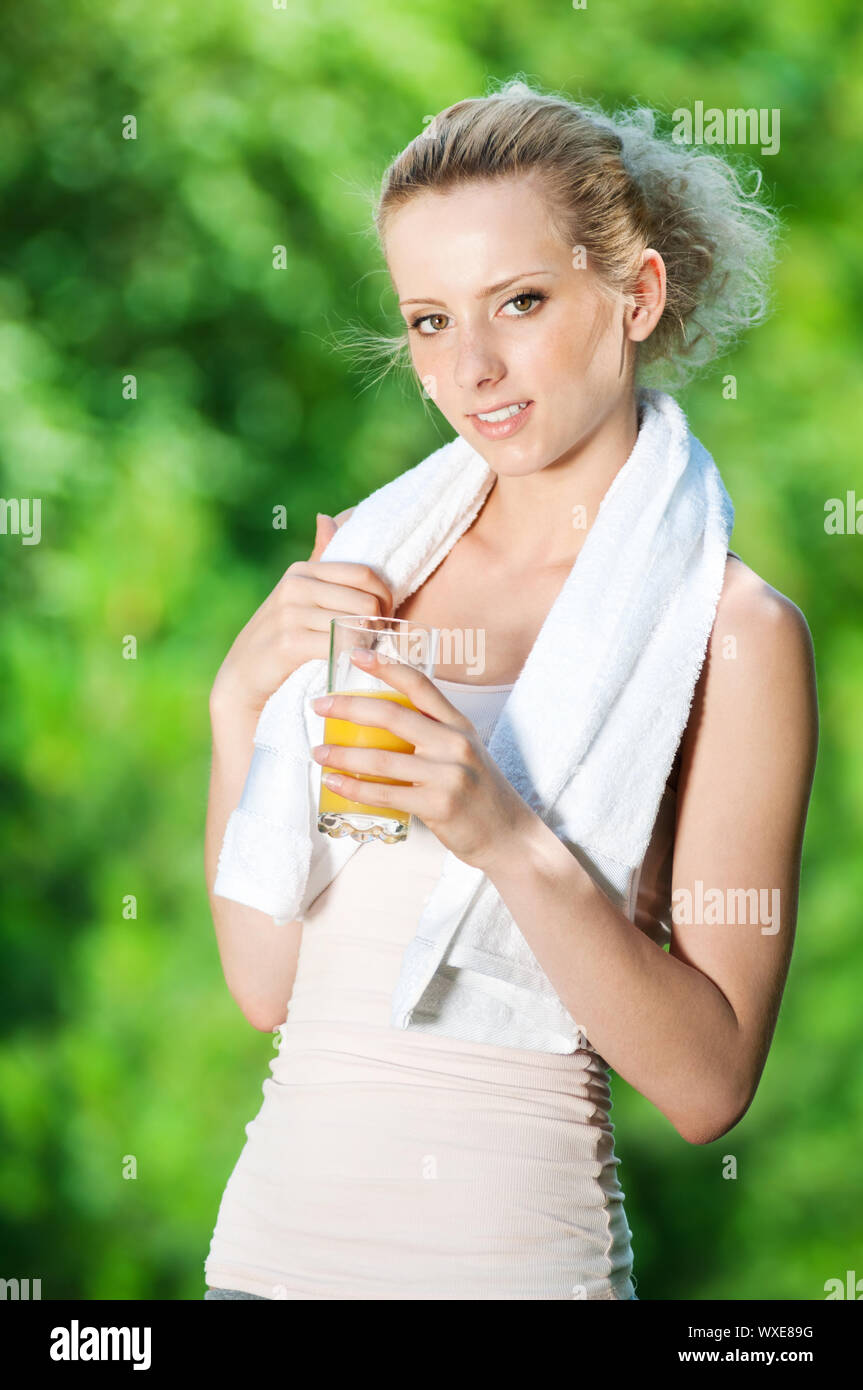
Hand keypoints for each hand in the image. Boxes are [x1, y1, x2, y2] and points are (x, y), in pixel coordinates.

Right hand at [210, 508, 393, 719]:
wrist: (243, 676)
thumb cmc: (280, 634)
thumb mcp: (297, 593)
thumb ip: (318, 559)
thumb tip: (326, 517)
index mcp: (302, 570)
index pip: (364, 574)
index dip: (384, 597)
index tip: (384, 617)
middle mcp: (295, 586)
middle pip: (364, 601)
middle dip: (378, 624)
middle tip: (375, 640)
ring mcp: (290, 614)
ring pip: (355, 625)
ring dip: (367, 643)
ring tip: (363, 652)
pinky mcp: (289, 643)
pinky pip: (338, 645)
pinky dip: (351, 657)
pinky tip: (349, 663)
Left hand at [310, 648, 537, 874]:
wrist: (508, 836)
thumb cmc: (478, 792)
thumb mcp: (463, 752)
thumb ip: (432, 734)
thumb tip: (381, 723)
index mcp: (458, 724)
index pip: (420, 684)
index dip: (386, 666)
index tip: (356, 656)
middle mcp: (455, 743)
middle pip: (392, 715)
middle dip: (348, 707)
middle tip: (319, 705)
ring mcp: (448, 775)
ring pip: (382, 758)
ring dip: (342, 754)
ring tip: (319, 752)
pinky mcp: (438, 805)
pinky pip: (386, 794)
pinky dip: (354, 788)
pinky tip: (334, 783)